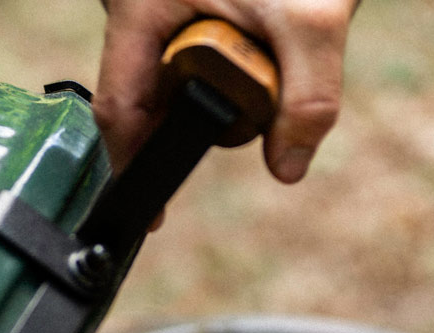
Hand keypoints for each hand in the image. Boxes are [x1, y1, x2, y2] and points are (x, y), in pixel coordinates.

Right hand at [96, 0, 354, 182]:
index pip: (121, 107)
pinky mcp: (192, 6)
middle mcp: (141, 6)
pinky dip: (239, 64)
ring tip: (276, 51)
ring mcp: (162, 7)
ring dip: (232, 84)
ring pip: (182, 74)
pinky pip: (201, 54)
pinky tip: (272, 47)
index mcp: (142, 7)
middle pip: (155, 94)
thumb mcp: (312, 20)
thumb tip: (287, 168)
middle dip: (205, 114)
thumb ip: (308, 99)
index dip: (134, 165)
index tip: (155, 210)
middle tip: (258, 106)